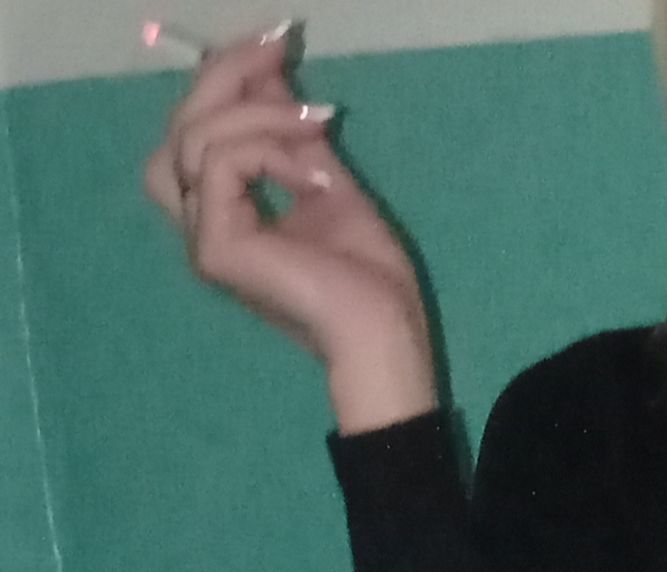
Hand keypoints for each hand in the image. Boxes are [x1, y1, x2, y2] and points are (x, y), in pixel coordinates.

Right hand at [142, 24, 431, 378]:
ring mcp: (202, 240)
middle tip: (279, 52)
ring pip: (196, 138)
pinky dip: (267, 153)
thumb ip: (287, 130)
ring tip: (315, 129)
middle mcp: (202, 224)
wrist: (385, 328)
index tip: (274, 47)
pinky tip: (310, 176)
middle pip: (181, 126)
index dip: (224, 80)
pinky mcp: (214, 248)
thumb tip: (266, 73)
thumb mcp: (322, 175)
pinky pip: (220, 163)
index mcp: (225, 212)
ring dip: (260, 117)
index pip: (195, 130)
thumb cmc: (367, 274)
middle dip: (227, 75)